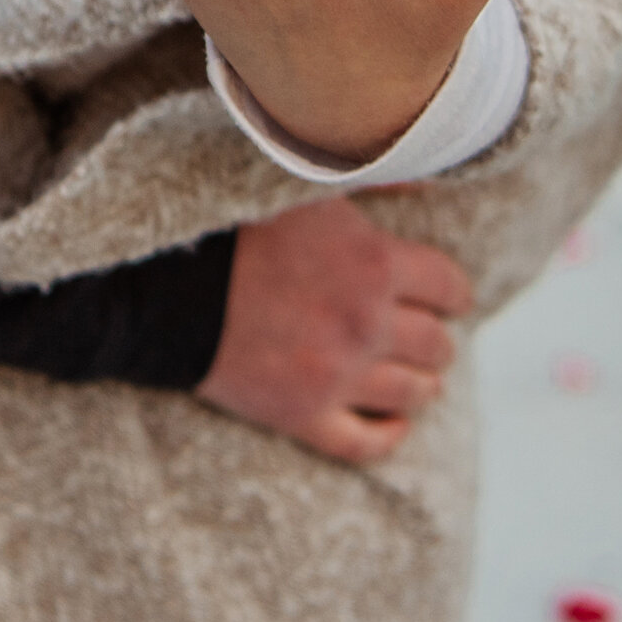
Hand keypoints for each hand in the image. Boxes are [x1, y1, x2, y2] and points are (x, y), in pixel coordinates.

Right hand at [197, 198, 471, 463]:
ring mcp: (337, 375)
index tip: (449, 295)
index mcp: (376, 263)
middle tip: (426, 333)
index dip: (454, 292)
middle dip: (436, 338)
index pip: (450, 288)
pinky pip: (366, 443)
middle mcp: (368, 323)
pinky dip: (389, 436)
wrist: (167, 285)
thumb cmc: (239, 223)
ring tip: (415, 375)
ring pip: (412, 395)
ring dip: (421, 384)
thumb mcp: (311, 187)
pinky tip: (394, 425)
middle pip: (437, 345)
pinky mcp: (302, 415)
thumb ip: (376, 181)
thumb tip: (427, 179)